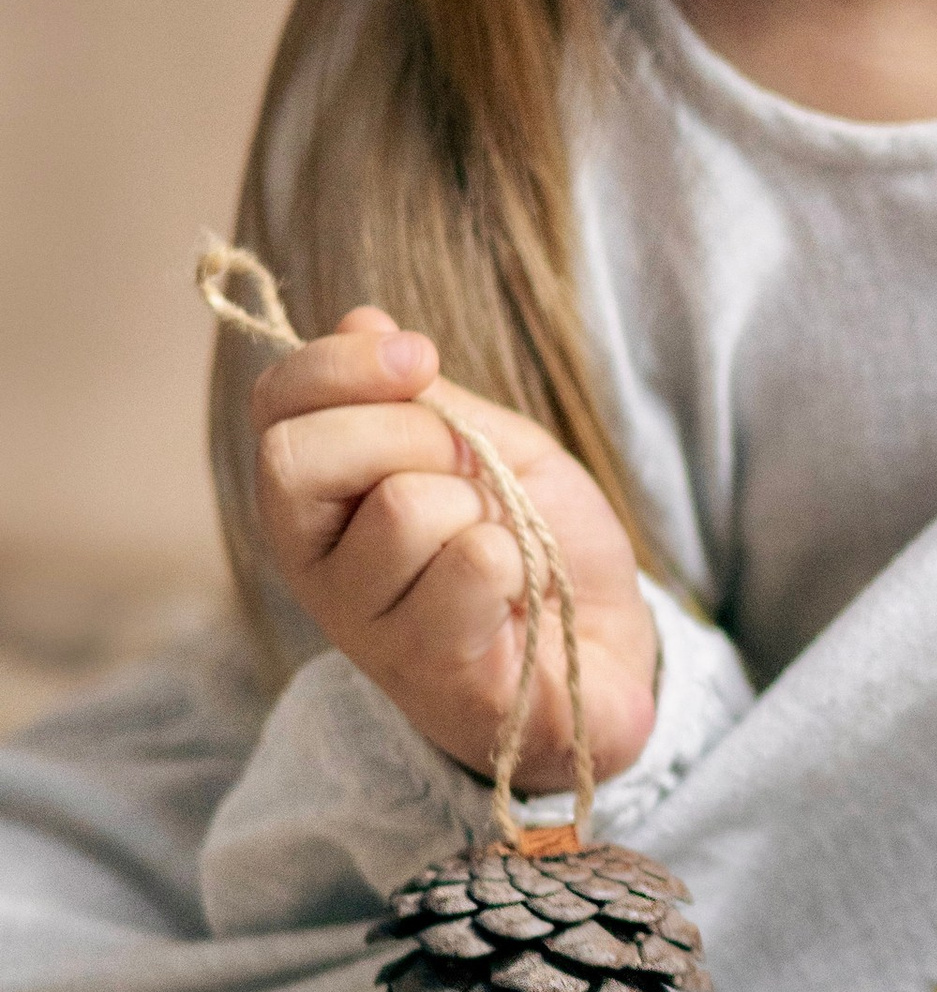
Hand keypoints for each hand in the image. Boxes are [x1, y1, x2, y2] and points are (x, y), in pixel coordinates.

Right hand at [249, 308, 659, 794]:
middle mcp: (316, 564)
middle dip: (412, 436)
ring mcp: (362, 626)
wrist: (609, 647)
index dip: (337, 365)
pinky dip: (517, 563)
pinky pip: (471, 565)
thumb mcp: (486, 444)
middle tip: (471, 473)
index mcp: (320, 497)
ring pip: (403, 508)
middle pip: (301, 457)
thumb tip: (358, 319)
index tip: (418, 355)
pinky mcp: (426, 672)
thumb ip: (419, 396)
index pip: (274, 406)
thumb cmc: (538, 541)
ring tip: (503, 549)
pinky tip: (517, 599)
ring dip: (482, 511)